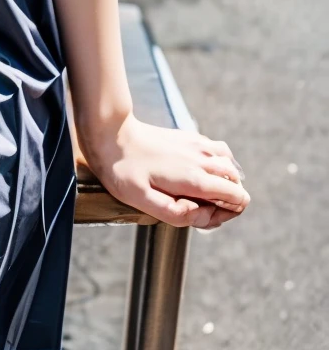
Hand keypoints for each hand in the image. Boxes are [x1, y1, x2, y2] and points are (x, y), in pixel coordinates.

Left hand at [82, 114, 249, 229]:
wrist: (111, 133)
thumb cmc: (122, 170)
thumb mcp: (141, 200)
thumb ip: (174, 214)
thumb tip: (200, 215)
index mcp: (195, 179)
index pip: (238, 199)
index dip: (225, 215)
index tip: (200, 216)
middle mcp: (203, 160)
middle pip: (237, 185)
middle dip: (225, 202)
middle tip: (195, 207)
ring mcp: (199, 146)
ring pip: (231, 167)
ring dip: (223, 183)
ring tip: (199, 192)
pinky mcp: (191, 137)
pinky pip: (220, 151)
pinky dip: (218, 165)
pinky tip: (197, 171)